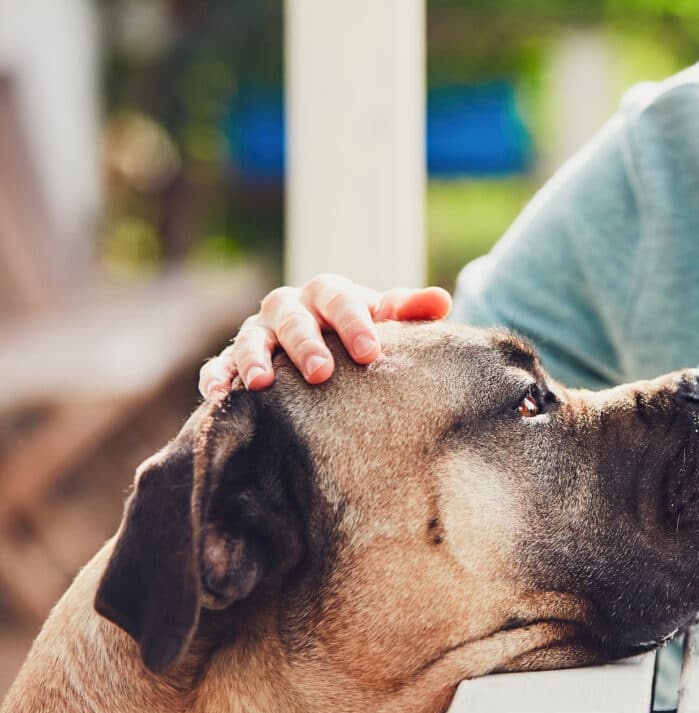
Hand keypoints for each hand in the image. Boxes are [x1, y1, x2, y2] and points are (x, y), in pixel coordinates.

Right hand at [199, 274, 451, 398]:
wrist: (329, 344)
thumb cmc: (362, 333)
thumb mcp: (386, 320)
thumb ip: (410, 311)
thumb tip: (443, 301)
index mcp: (328, 293)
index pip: (339, 300)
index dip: (353, 324)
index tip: (369, 353)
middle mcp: (289, 308)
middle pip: (293, 320)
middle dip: (306, 345)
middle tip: (322, 373)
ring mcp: (259, 332)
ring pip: (251, 339)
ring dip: (253, 359)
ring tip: (261, 383)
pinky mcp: (235, 359)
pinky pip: (220, 364)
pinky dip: (217, 376)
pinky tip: (219, 394)